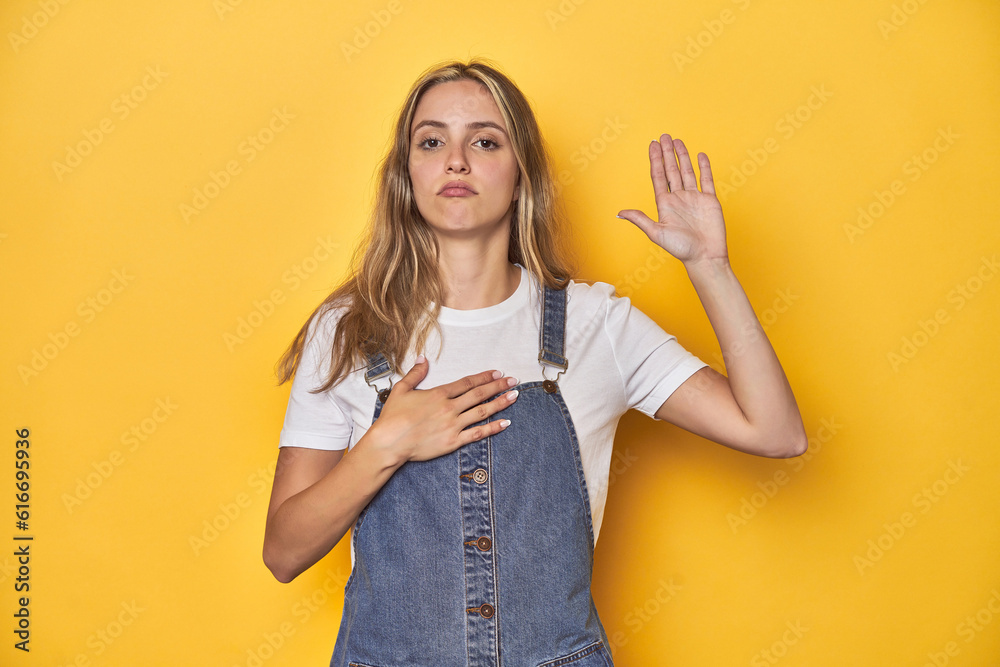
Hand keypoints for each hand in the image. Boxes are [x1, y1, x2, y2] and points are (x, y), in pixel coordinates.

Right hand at [367, 355, 518, 463]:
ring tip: (514, 396)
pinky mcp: (453, 442)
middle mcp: (449, 408)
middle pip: (479, 394)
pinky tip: (505, 423)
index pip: (467, 382)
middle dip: (498, 386)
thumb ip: (415, 374)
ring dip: (500, 403)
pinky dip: (492, 428)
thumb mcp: (401, 390)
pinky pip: (477, 433)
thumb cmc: (393, 417)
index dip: (484, 377)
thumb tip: (423, 359)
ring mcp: (453, 425)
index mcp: (439, 394)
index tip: (497, 373)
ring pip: (482, 412)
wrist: (390, 443)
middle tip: (514, 381)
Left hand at [616, 134, 728, 265]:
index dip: (655, 160)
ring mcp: (694, 198)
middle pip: (671, 170)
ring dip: (682, 156)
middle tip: (663, 136)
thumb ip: (640, 219)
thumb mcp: (656, 233)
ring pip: (687, 171)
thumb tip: (619, 213)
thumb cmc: (681, 249)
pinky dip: (704, 167)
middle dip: (667, 153)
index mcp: (665, 204)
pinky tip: (700, 155)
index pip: (658, 176)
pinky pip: (706, 179)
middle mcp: (678, 198)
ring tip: (677, 141)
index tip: (652, 145)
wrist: (705, 257)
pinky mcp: (709, 200)